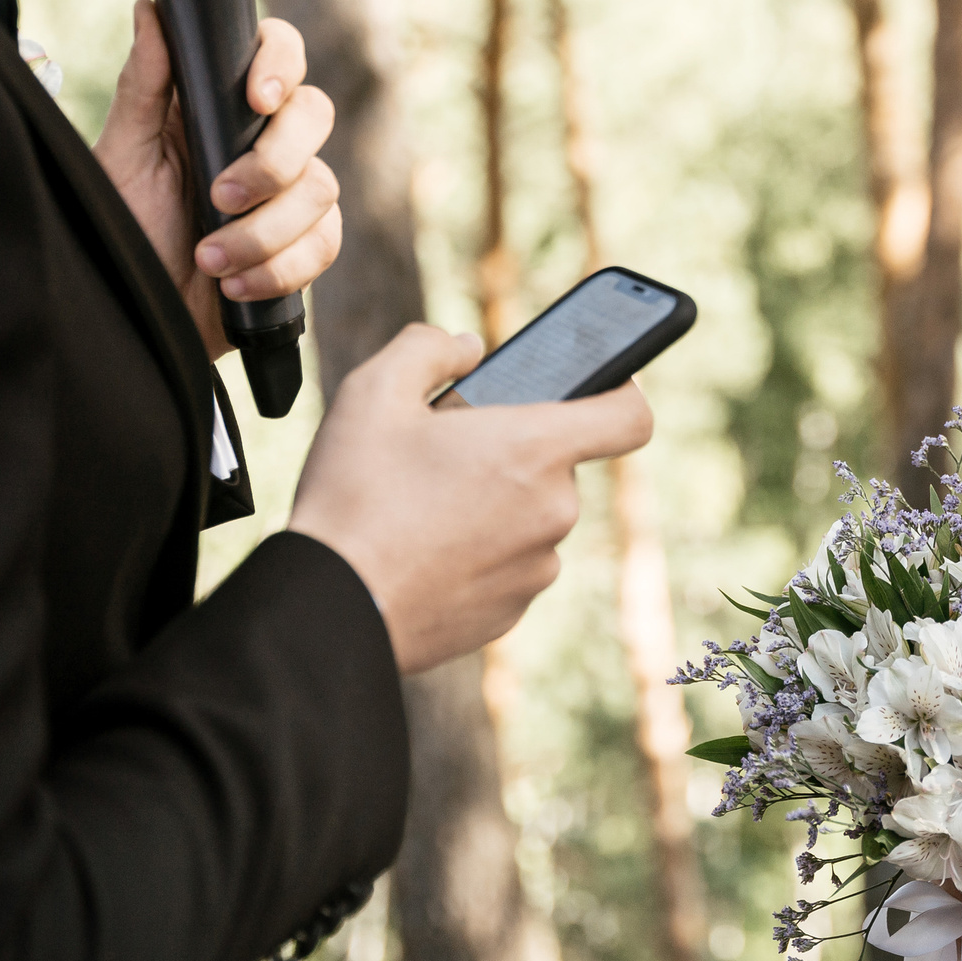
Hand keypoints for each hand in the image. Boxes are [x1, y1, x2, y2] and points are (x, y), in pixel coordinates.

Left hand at [93, 1, 341, 359]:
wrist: (134, 322)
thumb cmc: (122, 234)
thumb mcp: (121, 159)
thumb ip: (142, 87)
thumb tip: (148, 10)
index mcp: (219, 107)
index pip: (278, 52)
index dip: (281, 63)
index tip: (258, 97)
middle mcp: (263, 142)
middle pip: (316, 114)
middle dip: (275, 162)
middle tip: (220, 197)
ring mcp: (290, 195)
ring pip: (321, 188)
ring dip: (262, 231)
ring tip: (210, 260)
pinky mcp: (305, 246)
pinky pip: (324, 244)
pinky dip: (278, 268)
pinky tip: (235, 287)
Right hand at [288, 324, 653, 672]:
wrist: (331, 608)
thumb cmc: (354, 497)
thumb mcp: (374, 391)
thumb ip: (428, 348)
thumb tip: (465, 348)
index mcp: (535, 450)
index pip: (630, 417)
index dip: (620, 393)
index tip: (595, 388)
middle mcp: (552, 512)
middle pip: (560, 466)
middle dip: (515, 453)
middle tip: (451, 452)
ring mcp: (535, 569)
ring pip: (532, 518)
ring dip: (496, 505)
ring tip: (426, 505)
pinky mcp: (510, 612)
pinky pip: (509, 566)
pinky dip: (479, 555)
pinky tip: (424, 550)